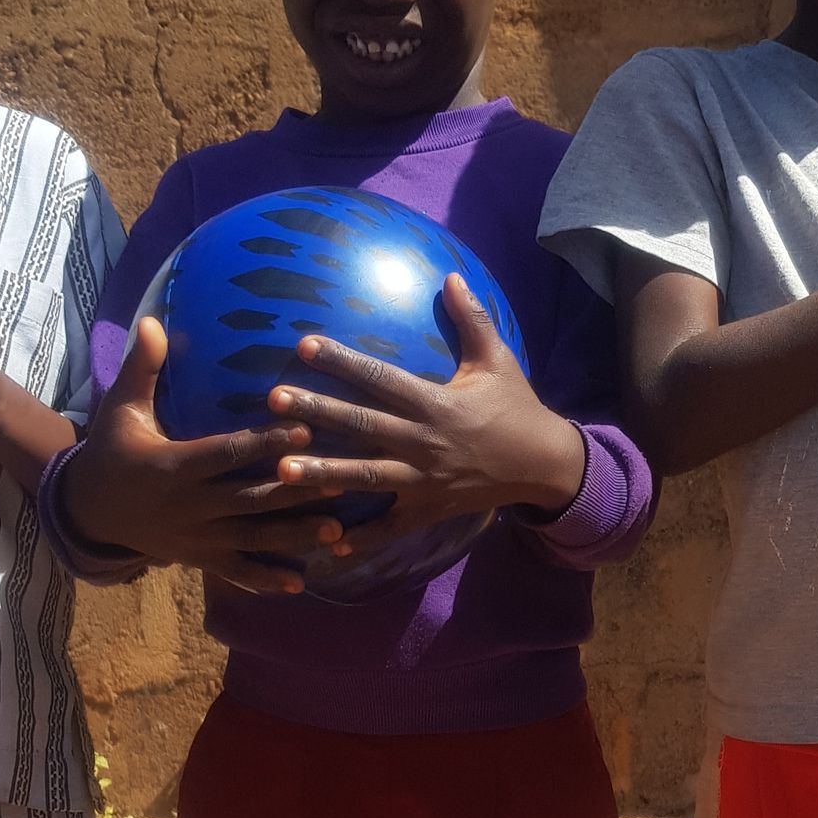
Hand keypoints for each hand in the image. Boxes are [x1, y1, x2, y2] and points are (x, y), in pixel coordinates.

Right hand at [59, 315, 351, 592]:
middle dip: (295, 492)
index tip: (305, 431)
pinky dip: (266, 579)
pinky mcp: (199, 558)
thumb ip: (142, 368)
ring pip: (252, 538)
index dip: (265, 444)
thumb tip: (154, 320)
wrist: (89, 511)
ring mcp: (196, 538)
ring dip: (294, 537)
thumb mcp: (121, 410)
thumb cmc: (112, 451)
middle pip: (250, 499)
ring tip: (337, 532)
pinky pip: (235, 571)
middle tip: (341, 480)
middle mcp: (188, 506)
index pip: (227, 453)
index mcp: (173, 467)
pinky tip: (301, 582)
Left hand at [267, 274, 585, 534]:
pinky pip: (391, 528)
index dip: (342, 361)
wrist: (543, 464)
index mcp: (437, 403)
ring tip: (280, 470)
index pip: (381, 378)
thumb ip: (472, 318)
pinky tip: (328, 541)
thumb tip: (451, 275)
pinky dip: (363, 538)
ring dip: (322, 474)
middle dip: (317, 412)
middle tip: (273, 402)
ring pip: (366, 477)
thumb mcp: (497, 360)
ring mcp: (424, 480)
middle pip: (362, 425)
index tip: (304, 345)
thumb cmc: (515, 407)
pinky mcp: (429, 509)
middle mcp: (425, 442)